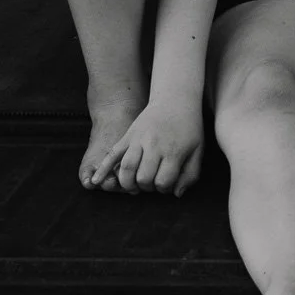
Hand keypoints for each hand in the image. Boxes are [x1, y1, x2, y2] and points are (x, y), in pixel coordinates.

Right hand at [89, 99, 203, 195]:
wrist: (175, 99)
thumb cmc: (189, 128)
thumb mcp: (198, 150)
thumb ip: (191, 174)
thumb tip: (176, 194)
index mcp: (173, 151)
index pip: (162, 182)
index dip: (164, 189)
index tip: (167, 184)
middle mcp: (154, 146)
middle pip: (143, 179)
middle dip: (147, 188)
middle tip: (152, 184)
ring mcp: (138, 140)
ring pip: (126, 169)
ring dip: (127, 183)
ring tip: (134, 187)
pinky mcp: (128, 136)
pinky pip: (112, 155)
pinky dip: (102, 169)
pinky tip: (96, 181)